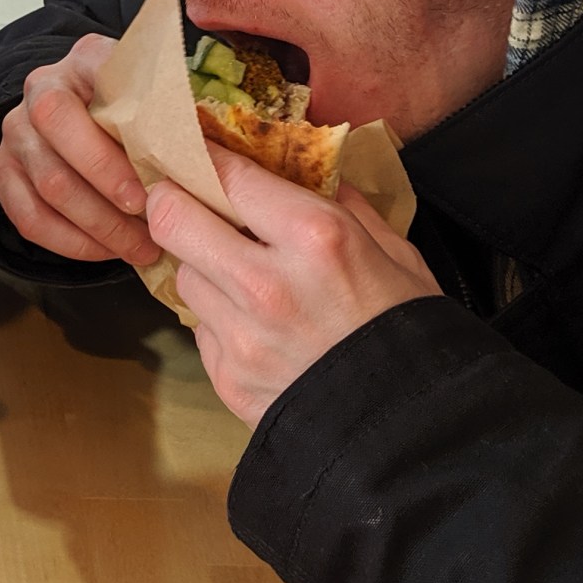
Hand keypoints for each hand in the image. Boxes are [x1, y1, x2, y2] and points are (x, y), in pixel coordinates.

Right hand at [0, 33, 159, 265]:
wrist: (85, 109)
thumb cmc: (134, 107)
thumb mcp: (157, 93)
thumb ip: (174, 112)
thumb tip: (208, 159)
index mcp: (85, 60)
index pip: (95, 86)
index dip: (120, 142)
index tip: (158, 177)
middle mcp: (40, 89)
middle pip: (59, 138)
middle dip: (108, 188)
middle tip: (150, 220)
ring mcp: (16, 131)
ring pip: (49, 186)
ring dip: (99, 226)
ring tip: (140, 247)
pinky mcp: (3, 170)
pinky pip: (29, 217)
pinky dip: (71, 242)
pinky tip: (106, 250)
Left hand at [147, 142, 441, 424]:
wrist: (411, 432)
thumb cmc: (412, 334)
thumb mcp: (396, 255)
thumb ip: (345, 207)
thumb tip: (311, 170)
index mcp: (314, 237)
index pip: (226, 175)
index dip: (204, 158)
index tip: (197, 151)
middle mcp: (265, 282)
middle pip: (171, 219)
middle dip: (170, 202)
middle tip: (181, 199)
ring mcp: (240, 335)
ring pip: (183, 276)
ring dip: (202, 267)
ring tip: (240, 276)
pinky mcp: (227, 378)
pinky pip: (202, 330)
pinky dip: (219, 321)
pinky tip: (257, 328)